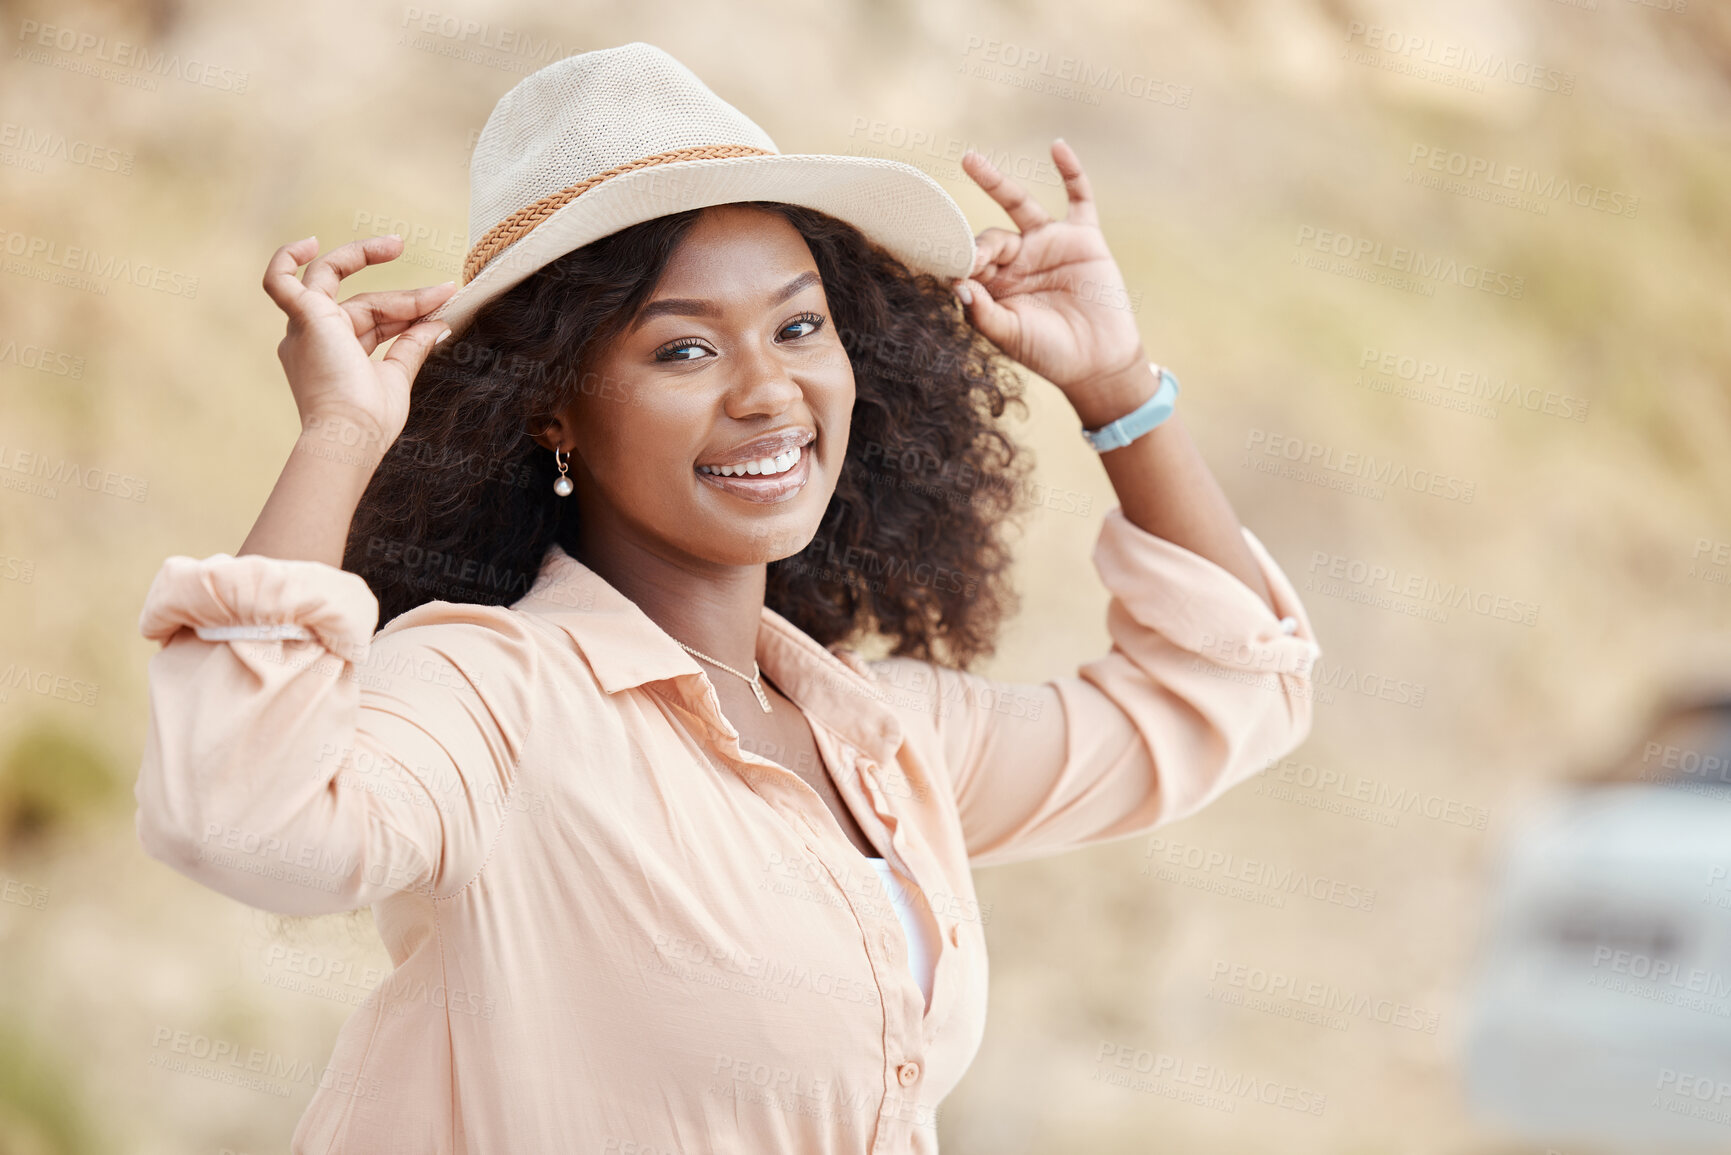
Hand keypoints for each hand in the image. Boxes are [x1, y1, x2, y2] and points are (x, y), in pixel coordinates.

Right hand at [262, 235, 457, 447]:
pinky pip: (278, 280)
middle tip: (443, 289)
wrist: (350, 434)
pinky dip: (286, 259)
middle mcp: (314, 338)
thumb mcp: (396, 376)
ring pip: (331, 279)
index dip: (411, 311)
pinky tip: (309, 242)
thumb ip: (412, 346)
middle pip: (363, 302)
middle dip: (403, 297)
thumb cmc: (369, 420)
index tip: (445, 304)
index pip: (375, 320)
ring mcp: (305, 327)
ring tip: (397, 244)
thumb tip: (438, 324)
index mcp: (334, 354)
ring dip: (363, 258)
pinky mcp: (304, 317)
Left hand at [954, 139, 1148, 407]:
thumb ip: (982, 313)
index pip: (969, 261)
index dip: (960, 262)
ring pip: (1019, 205)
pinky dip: (1070, 171)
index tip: (957, 271)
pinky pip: (1078, 197)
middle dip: (981, 246)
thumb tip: (957, 284)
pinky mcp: (1083, 238)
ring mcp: (1049, 244)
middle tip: (977, 258)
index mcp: (996, 283)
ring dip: (994, 182)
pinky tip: (1057, 147)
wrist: (1099, 362)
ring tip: (969, 160)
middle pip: (990, 236)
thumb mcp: (1010, 336)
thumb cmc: (1049, 353)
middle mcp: (1018, 259)